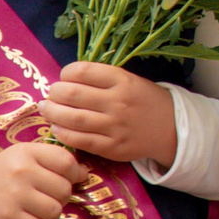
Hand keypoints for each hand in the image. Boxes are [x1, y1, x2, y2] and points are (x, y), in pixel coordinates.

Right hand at [0, 139, 77, 218]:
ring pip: (55, 211)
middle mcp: (21, 172)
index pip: (66, 162)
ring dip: (50, 215)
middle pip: (64, 189)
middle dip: (61, 197)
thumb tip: (84, 173)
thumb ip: (52, 159)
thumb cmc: (3, 176)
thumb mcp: (23, 156)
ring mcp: (15, 197)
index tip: (72, 179)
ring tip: (37, 210)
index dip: (75, 174)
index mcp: (26, 152)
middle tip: (47, 197)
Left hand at [40, 62, 178, 167]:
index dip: (66, 73)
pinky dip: (62, 133)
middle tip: (51, 95)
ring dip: (53, 113)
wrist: (171, 128)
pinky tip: (57, 128)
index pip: (82, 71)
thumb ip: (101, 79)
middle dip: (54, 93)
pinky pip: (79, 140)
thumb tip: (65, 81)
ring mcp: (115, 126)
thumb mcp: (130, 80)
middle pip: (72, 94)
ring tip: (47, 109)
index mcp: (122, 80)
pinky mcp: (112, 147)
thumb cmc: (144, 100)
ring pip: (72, 118)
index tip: (64, 77)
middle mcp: (118, 102)